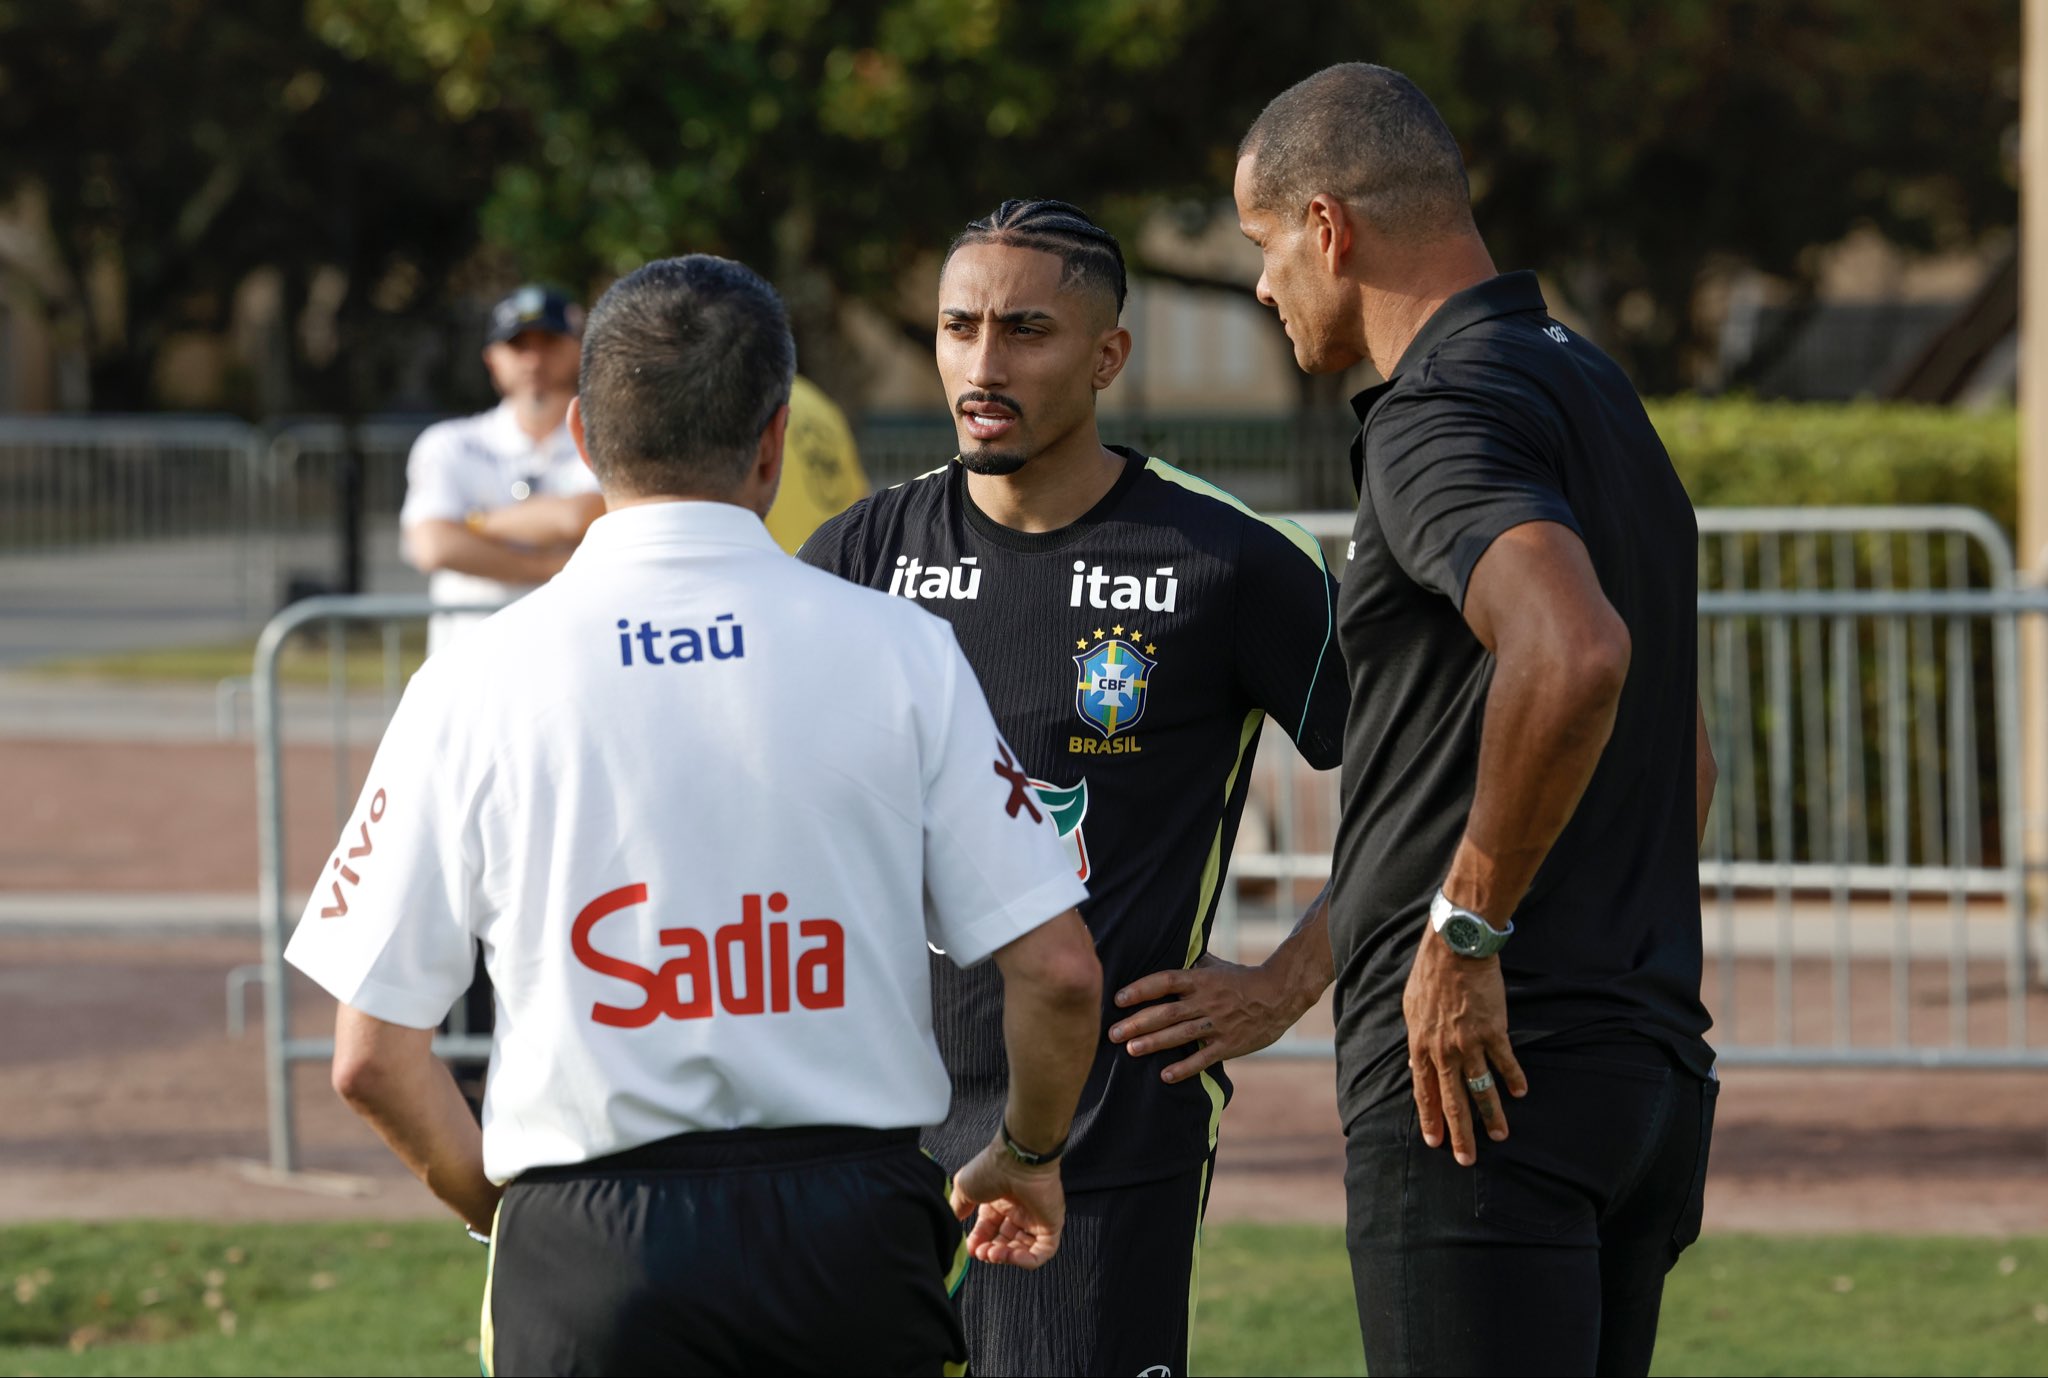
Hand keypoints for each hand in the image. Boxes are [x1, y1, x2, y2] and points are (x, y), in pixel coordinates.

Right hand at [950, 1139, 1065, 1268]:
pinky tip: (1010, 1255)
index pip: (989, 1230)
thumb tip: (954, 1222)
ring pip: (1022, 1250)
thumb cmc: (991, 1169)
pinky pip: (1042, 1252)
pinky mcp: (1051, 1225)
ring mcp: (1035, 1218)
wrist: (1018, 1160)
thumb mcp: (964, 1188)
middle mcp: (1017, 1210)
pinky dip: (1026, 1260)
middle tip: (982, 1253)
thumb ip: (959, 1207)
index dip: (979, 1242)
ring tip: (993, 1253)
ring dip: (1006, 1257)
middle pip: (1005, 1242)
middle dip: (991, 1252)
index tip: (971, 1249)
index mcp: (999, 1201)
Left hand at [1108, 951, 1316, 1083]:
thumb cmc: (1243, 978)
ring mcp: (1218, 1024)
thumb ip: (1191, 964)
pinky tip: (1166, 1076)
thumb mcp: (1217, 965)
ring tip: (1130, 1050)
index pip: (1165, 982)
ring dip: (1154, 1043)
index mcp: (1201, 980)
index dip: (1141, 990)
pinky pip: (1204, 1058)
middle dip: (1138, 1023)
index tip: (1118, 999)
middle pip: (1167, 1012)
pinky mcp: (1230, 1044)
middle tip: (1112, 1033)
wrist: (1280, 995)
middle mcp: (1206, 1001)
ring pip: (1181, 1035)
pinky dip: (1185, 1068)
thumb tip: (1167, 952)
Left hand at [1403, 923, 1526, 1166]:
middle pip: (1452, 1100)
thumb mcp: (1411, 1008)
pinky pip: (1505, 1062)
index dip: (1431, 1118)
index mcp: (1421, 1045)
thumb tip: (1417, 1061)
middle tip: (1466, 1159)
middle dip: (1459, 1133)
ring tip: (1500, 1136)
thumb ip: (1416, 1039)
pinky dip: (1513, 1078)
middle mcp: (1443, 1051)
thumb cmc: (1429, 975)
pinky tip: (1520, 1092)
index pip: (1424, 1091)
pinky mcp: (1493, 1031)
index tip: (1435, 1142)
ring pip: (1481, 1088)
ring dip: (1491, 1115)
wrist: (1454, 950)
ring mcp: (1469, 1043)